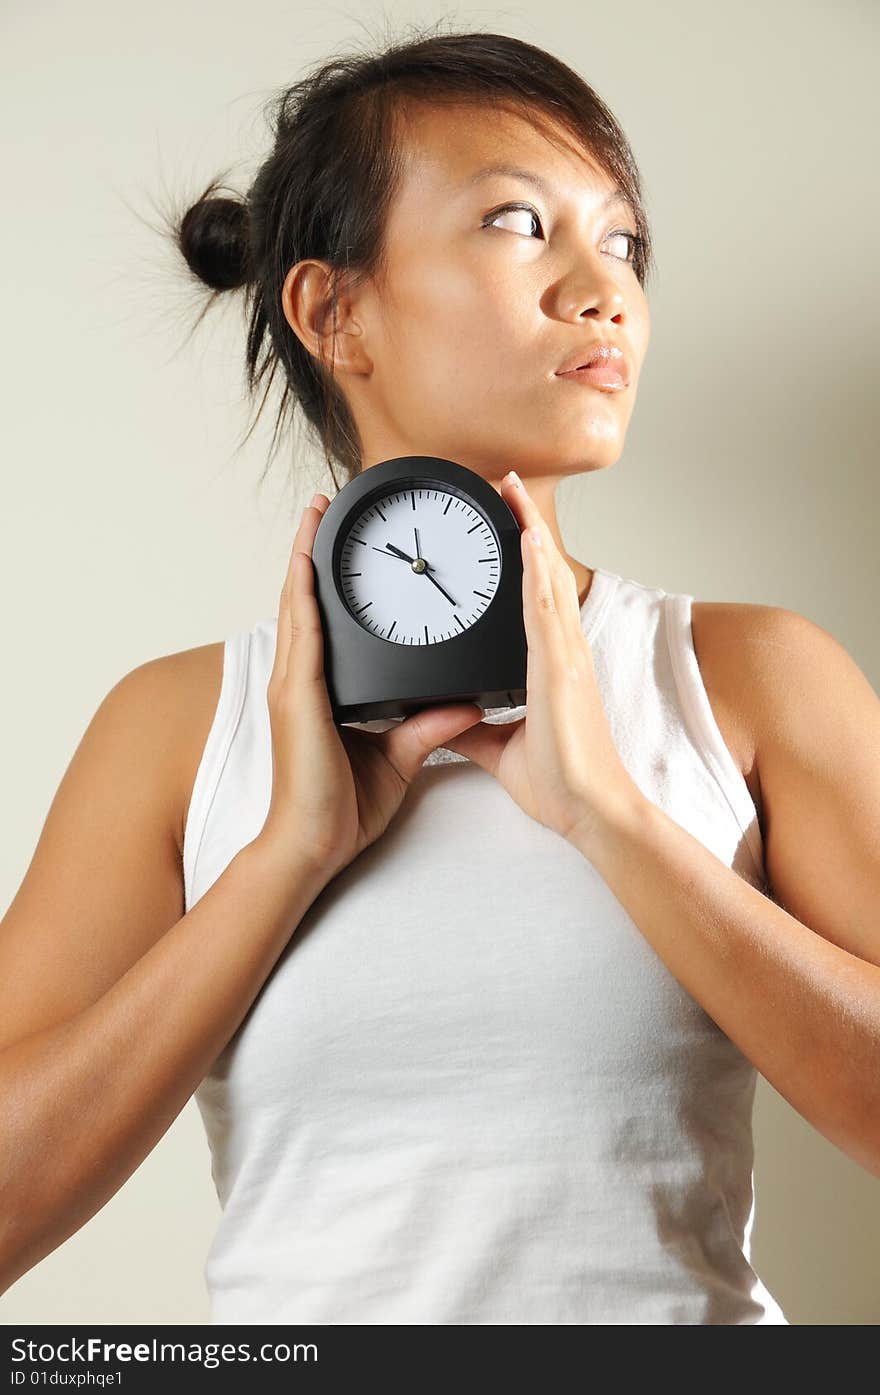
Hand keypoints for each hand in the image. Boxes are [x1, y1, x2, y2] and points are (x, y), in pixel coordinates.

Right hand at [255, 493, 484, 883]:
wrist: (314, 846)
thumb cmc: (344, 808)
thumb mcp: (400, 756)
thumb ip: (429, 726)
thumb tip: (466, 702)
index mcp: (323, 691)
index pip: (326, 621)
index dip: (328, 581)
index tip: (340, 542)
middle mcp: (302, 680)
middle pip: (305, 601)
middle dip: (312, 550)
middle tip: (323, 505)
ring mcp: (294, 685)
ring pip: (297, 605)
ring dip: (303, 555)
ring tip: (314, 513)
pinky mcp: (297, 697)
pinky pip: (302, 633)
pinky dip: (301, 592)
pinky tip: (306, 560)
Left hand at [442, 471, 645, 849]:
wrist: (590, 811)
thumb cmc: (563, 784)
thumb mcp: (500, 748)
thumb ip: (471, 727)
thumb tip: (446, 717)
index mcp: (552, 666)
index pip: (536, 598)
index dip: (526, 557)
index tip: (511, 524)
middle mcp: (563, 652)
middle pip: (543, 574)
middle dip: (526, 527)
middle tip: (507, 484)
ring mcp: (565, 656)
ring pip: (545, 579)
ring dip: (529, 531)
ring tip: (511, 489)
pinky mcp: (559, 670)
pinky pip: (544, 609)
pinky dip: (537, 569)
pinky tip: (527, 538)